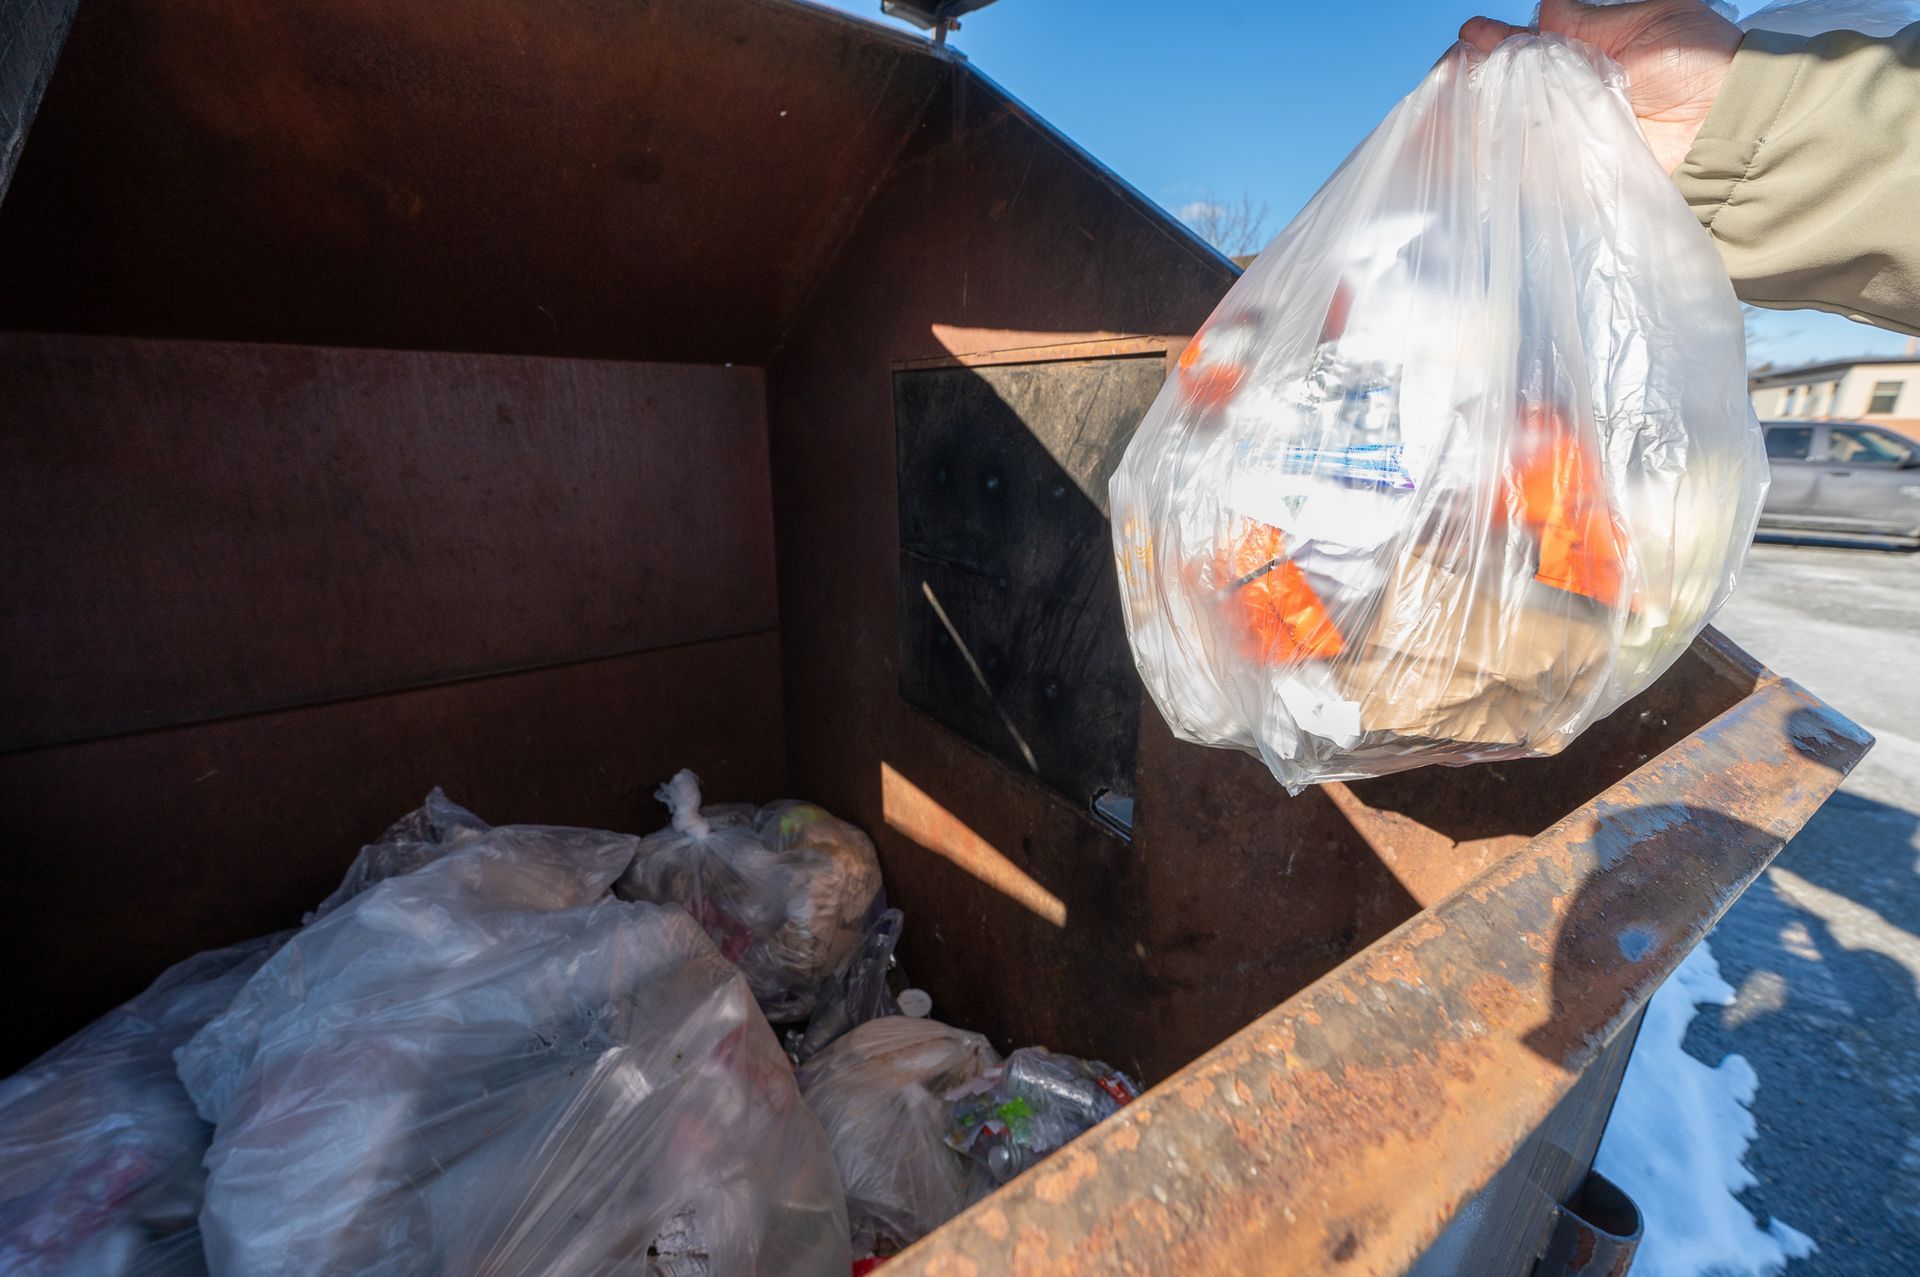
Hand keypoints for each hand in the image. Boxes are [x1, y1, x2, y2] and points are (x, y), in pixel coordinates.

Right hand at [1459, 0, 1741, 173]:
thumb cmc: (1696, 61)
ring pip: (1503, 126)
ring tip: (1442, 112)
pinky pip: (1520, 166)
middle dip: (1472, 80)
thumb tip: (1541, 8)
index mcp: (1582, 52)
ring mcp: (1564, 135)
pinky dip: (1489, 158)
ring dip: (1471, 120)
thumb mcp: (1643, 21)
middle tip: (1447, 75)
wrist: (1724, 121)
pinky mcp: (1567, 173)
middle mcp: (1568, 94)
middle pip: (1505, 88)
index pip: (1525, 46)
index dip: (1494, 41)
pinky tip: (1460, 147)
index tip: (1471, 35)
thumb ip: (1586, 21)